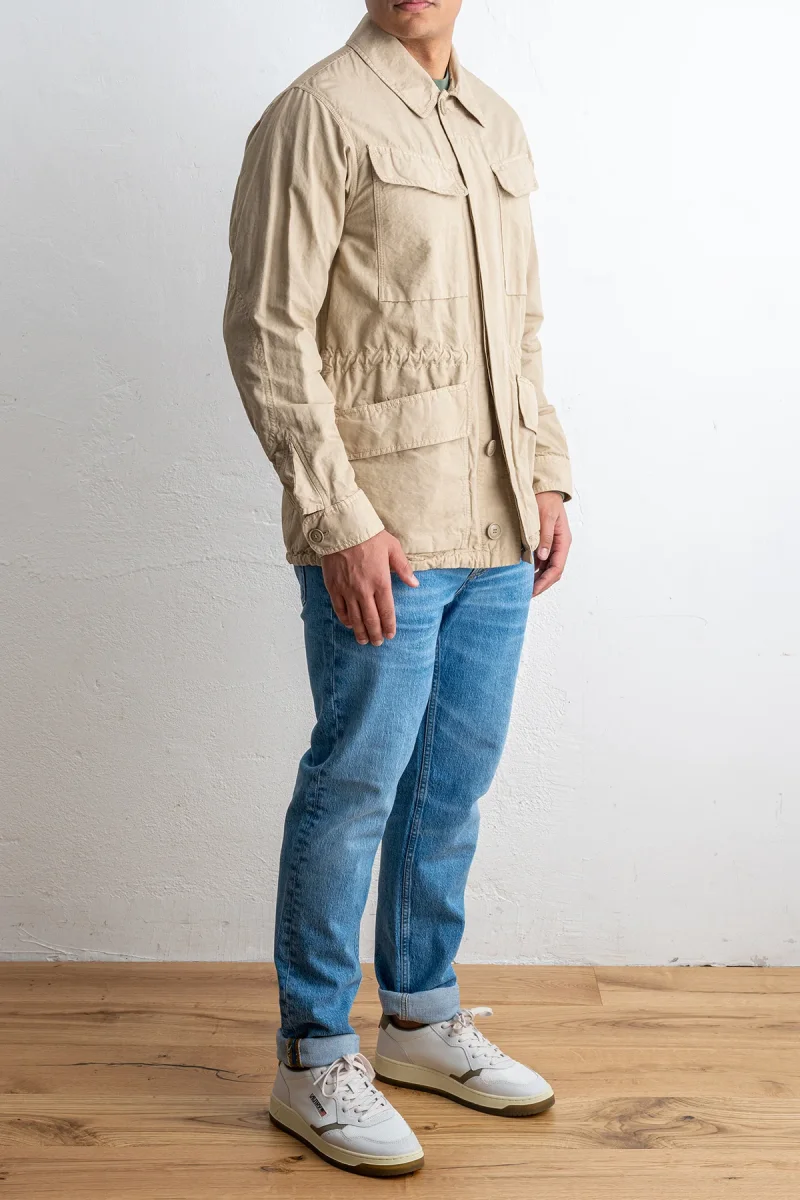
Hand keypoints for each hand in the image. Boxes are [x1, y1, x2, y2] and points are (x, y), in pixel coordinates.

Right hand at [321, 530, 417, 645]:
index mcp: (381, 582)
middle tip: (378, 643)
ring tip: (364, 641)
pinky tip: (349, 625)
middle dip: (375, 634)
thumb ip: (404, 569)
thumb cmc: (370, 536)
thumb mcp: (393, 548)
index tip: (390, 635)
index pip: (387, 611)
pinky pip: (340, 609)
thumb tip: (415, 584)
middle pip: (371, 620)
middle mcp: (364, 590)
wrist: (343, 529)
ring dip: (360, 632)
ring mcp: (347, 590)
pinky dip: (345, 620)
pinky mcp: (334, 587)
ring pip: (355, 619)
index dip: (389, 626)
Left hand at [533, 492, 571, 596]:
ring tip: (525, 587)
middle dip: (542, 584)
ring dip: (538, 578)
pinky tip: (524, 574)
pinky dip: (534, 569)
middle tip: (527, 594)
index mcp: (563, 541)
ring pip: (547, 568)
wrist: (544, 488)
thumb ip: (545, 537)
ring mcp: (553, 544)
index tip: (533, 590)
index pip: (556, 568)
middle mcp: (560, 545)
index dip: (545, 581)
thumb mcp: (545, 517)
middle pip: (553, 571)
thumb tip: (543, 556)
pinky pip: (542, 560)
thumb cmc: (545, 500)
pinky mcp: (545, 542)